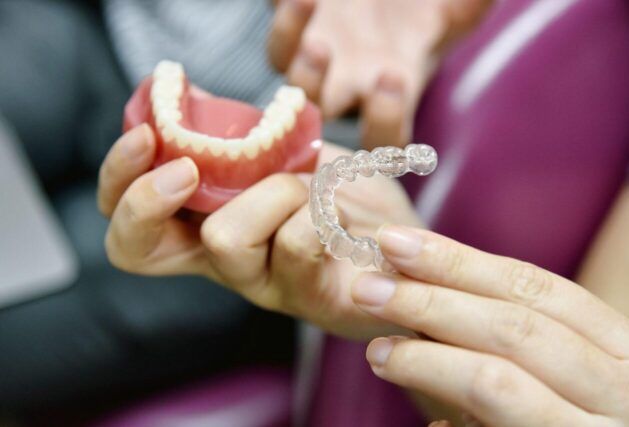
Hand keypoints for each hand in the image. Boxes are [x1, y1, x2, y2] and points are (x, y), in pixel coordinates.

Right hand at [98, 125, 421, 338]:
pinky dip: (326, 205)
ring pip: (226, 239)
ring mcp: (266, 287)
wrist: (406, 243)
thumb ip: (246, 137)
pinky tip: (347, 203)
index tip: (147, 134)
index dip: (120, 185)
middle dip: (174, 191)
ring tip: (319, 188)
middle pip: (144, 247)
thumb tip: (204, 97)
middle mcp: (226, 265)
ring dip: (277, 189)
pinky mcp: (316, 300)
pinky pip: (300, 246)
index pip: (129, 231)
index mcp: (210, 232)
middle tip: (210, 168)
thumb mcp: (290, 156)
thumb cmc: (342, 196)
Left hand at [268, 0, 491, 149]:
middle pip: (319, 108)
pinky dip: (284, 10)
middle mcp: (349, 80)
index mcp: (392, 90)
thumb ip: (467, 8)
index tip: (394, 77)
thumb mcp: (453, 10)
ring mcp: (318, 53)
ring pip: (288, 70)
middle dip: (316, 86)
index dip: (384, 122)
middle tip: (322, 49)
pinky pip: (280, 31)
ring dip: (290, 43)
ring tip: (304, 1)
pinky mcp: (296, 23)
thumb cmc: (426, 11)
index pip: (385, 138)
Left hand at [351, 225, 628, 425]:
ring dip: (425, 360)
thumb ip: (506, 329)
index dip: (456, 260)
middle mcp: (624, 390)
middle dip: (430, 301)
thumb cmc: (579, 410)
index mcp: (620, 347)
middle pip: (511, 327)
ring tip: (377, 351)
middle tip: (367, 288)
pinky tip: (429, 420)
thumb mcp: (564, 364)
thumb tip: (418, 290)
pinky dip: (453, 422)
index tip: (395, 242)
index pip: (531, 286)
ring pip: (496, 383)